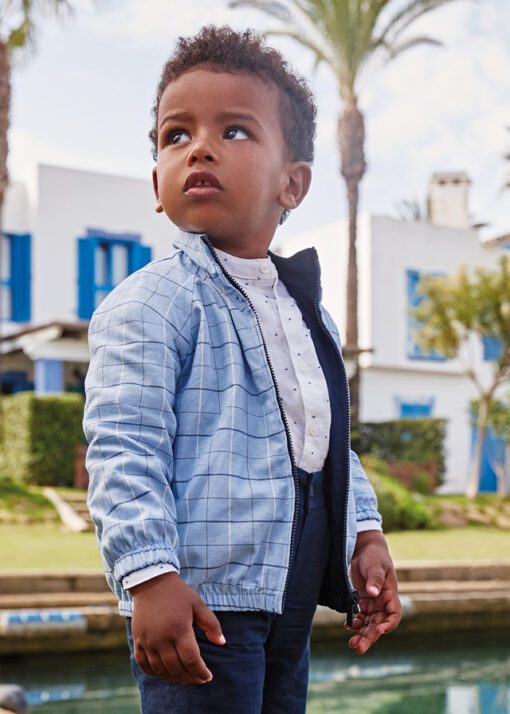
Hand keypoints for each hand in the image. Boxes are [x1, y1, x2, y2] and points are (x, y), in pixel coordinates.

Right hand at [130, 572, 225, 683]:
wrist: (151, 582)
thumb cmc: (178, 593)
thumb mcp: (198, 604)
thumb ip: (211, 624)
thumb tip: (222, 643)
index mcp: (179, 629)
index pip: (191, 660)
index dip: (201, 672)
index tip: (208, 676)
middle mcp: (162, 638)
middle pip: (177, 668)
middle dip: (190, 678)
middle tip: (199, 679)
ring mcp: (148, 641)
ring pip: (161, 670)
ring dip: (174, 678)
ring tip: (185, 678)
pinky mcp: (138, 640)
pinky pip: (144, 665)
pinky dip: (155, 673)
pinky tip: (165, 673)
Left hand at [344, 530, 400, 653]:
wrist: (364, 549)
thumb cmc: (374, 556)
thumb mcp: (376, 566)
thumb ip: (375, 579)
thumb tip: (373, 593)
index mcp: (390, 595)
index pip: (393, 615)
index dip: (388, 625)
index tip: (380, 631)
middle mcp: (382, 603)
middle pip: (378, 625)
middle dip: (370, 637)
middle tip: (358, 648)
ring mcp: (372, 604)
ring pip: (368, 625)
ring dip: (362, 635)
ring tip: (352, 644)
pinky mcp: (362, 602)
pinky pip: (360, 617)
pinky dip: (354, 624)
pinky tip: (347, 627)